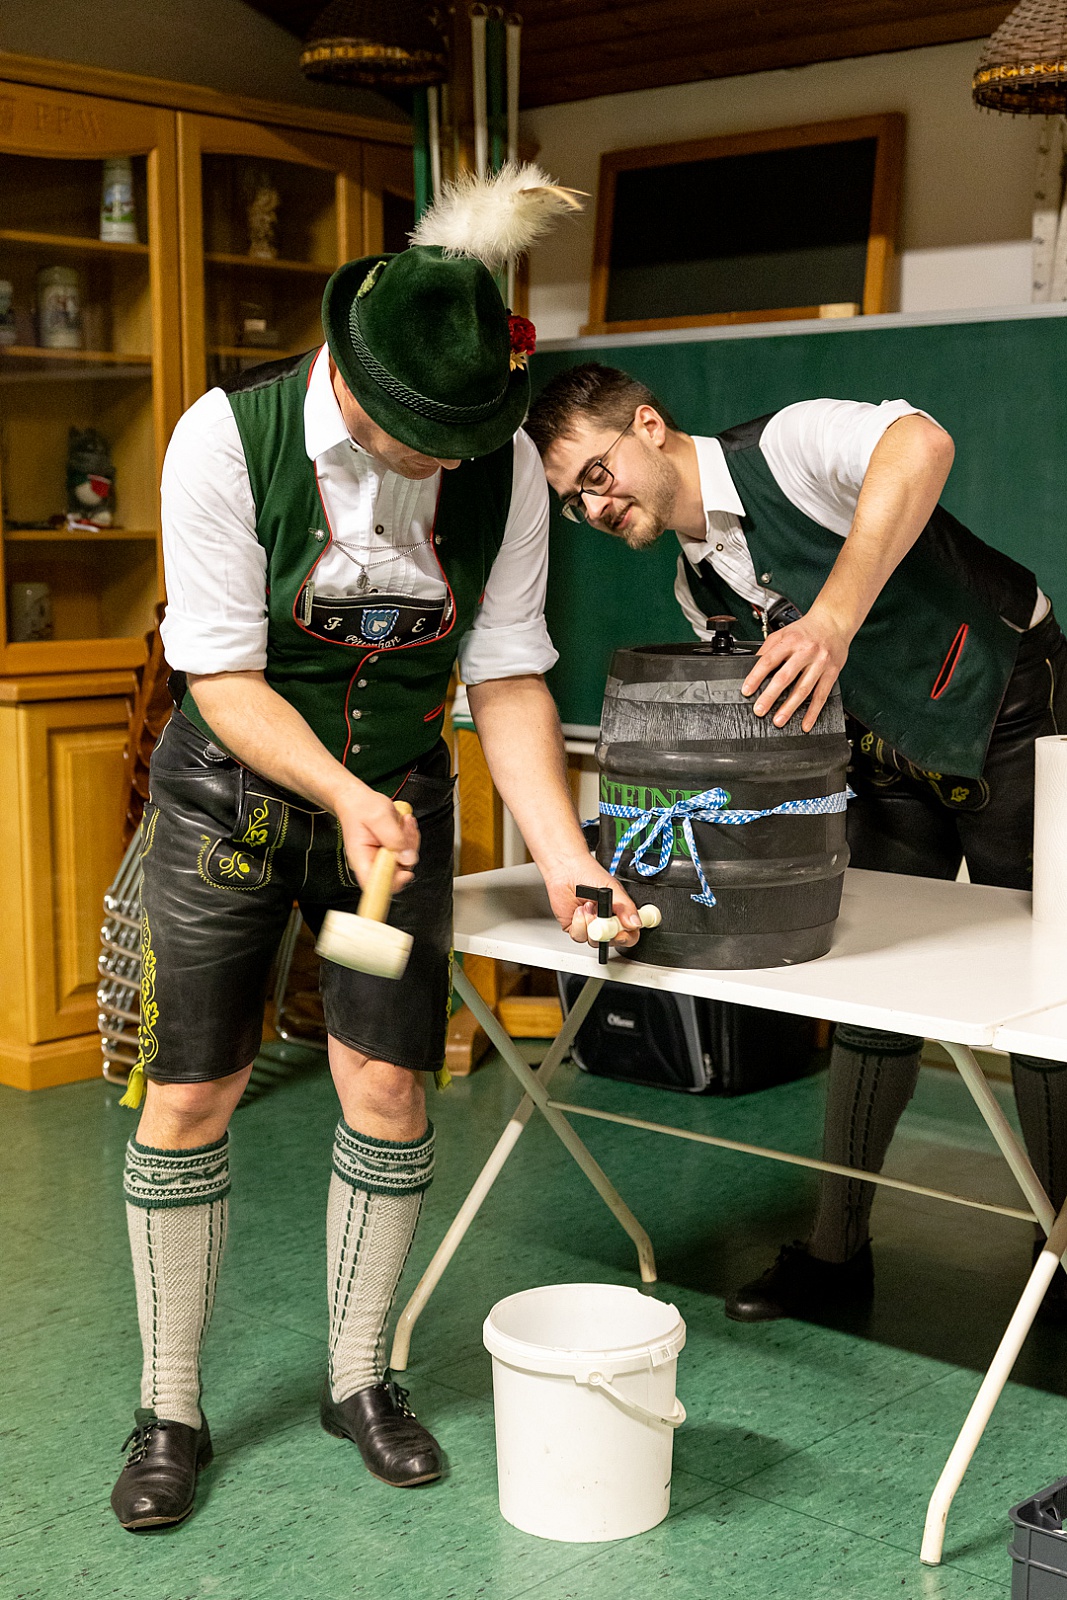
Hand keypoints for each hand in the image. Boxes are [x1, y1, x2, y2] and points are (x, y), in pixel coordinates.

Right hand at [333, 785, 419, 892]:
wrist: (357, 800)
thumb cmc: (361, 807)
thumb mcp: (379, 818)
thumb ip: (394, 838)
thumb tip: (408, 858)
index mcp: (362, 859)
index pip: (376, 885)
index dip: (392, 884)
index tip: (405, 872)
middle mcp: (373, 862)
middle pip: (397, 874)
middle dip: (407, 852)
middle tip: (404, 830)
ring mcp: (383, 858)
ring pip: (406, 861)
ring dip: (410, 840)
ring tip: (403, 822)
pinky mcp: (391, 852)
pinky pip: (408, 851)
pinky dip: (410, 837)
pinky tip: (404, 824)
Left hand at [541, 857, 643, 949]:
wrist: (565, 870)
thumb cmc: (588, 875)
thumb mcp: (612, 888)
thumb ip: (625, 906)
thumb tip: (635, 922)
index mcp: (621, 913)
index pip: (631, 934)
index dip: (628, 937)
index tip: (621, 932)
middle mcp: (607, 923)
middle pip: (613, 941)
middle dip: (606, 931)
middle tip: (601, 917)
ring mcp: (591, 927)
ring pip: (595, 941)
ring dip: (590, 923)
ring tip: (588, 905)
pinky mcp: (576, 928)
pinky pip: (579, 936)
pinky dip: (579, 923)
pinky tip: (579, 910)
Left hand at [741, 607, 850, 731]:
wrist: (834, 621)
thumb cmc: (807, 629)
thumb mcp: (784, 632)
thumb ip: (768, 648)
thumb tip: (752, 665)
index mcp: (791, 641)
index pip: (769, 660)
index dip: (756, 676)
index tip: (747, 690)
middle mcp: (806, 651)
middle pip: (785, 676)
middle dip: (771, 696)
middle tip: (760, 710)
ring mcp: (820, 663)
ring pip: (803, 689)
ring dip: (790, 707)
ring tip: (779, 720)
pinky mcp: (832, 673)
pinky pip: (821, 695)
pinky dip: (813, 711)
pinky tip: (806, 723)